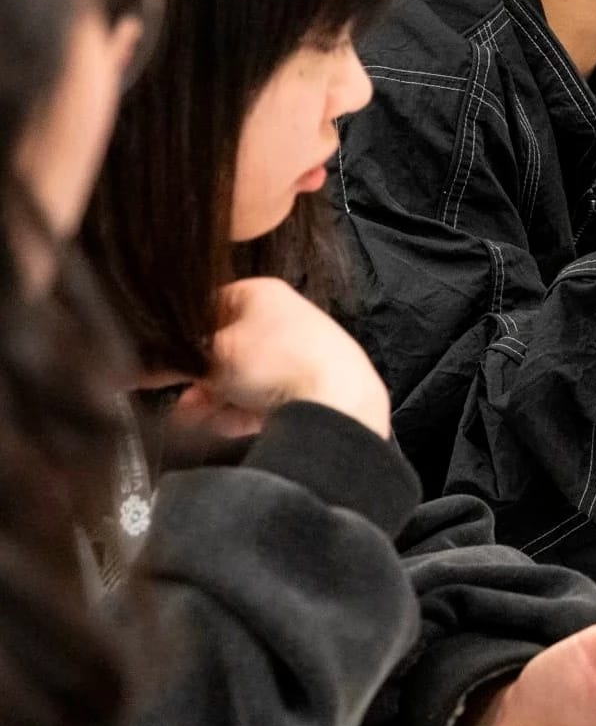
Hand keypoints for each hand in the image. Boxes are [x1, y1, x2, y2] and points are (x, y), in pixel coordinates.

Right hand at [170, 277, 390, 439]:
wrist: (341, 401)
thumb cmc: (275, 361)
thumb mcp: (211, 357)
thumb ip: (168, 363)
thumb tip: (124, 371)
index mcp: (262, 294)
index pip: (207, 305)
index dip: (180, 333)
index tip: (156, 358)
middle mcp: (283, 321)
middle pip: (225, 348)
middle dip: (196, 377)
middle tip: (173, 396)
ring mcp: (300, 357)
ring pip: (243, 379)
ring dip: (213, 401)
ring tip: (188, 421)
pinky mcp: (311, 393)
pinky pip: (264, 403)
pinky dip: (240, 415)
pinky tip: (218, 430)